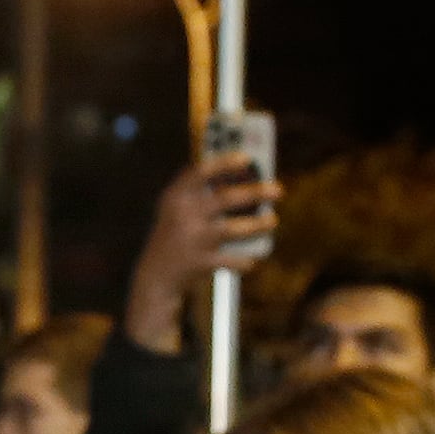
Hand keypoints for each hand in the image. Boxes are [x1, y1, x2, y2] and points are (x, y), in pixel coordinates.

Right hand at [123, 161, 281, 351]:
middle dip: (255, 193)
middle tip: (278, 190)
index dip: (224, 163)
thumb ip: (203, 192)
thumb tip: (247, 180)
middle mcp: (183, 215)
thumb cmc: (176, 232)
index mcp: (176, 196)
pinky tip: (252, 260)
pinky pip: (231, 260)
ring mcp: (192, 240)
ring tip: (273, 220)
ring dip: (257, 225)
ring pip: (232, 230)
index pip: (200, 172)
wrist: (156, 275)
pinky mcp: (200, 263)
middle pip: (225, 199)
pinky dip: (244, 261)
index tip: (247, 158)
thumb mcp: (178, 208)